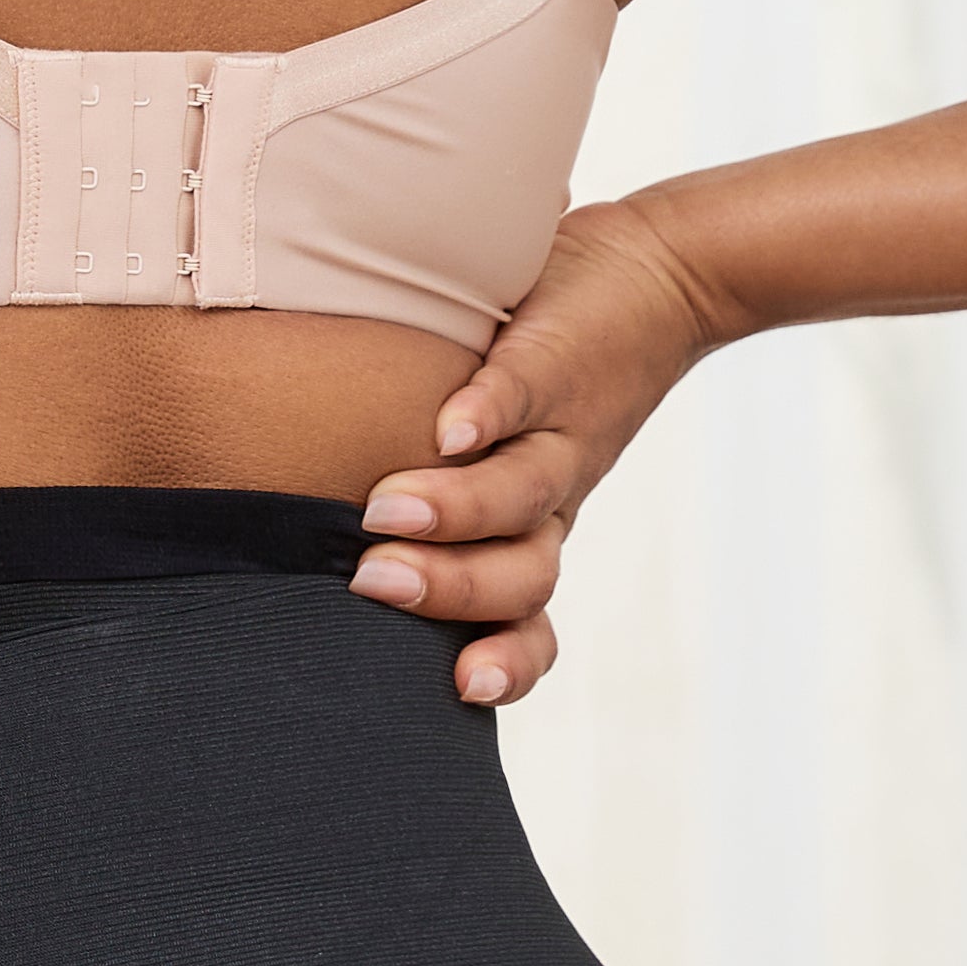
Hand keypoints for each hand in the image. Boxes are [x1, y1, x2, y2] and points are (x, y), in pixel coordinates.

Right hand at [346, 196, 737, 705]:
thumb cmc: (553, 375)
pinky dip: (483, 412)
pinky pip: (520, 393)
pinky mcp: (554, 359)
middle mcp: (552, 494)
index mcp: (534, 530)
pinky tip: (449, 428)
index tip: (464, 687)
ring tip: (384, 511)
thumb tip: (307, 540)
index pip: (526, 619)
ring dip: (454, 510)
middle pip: (521, 573)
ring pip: (522, 494)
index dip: (507, 660)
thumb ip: (425, 496)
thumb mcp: (502, 454)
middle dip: (446, 588)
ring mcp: (557, 429)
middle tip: (371, 580)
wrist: (660, 278)